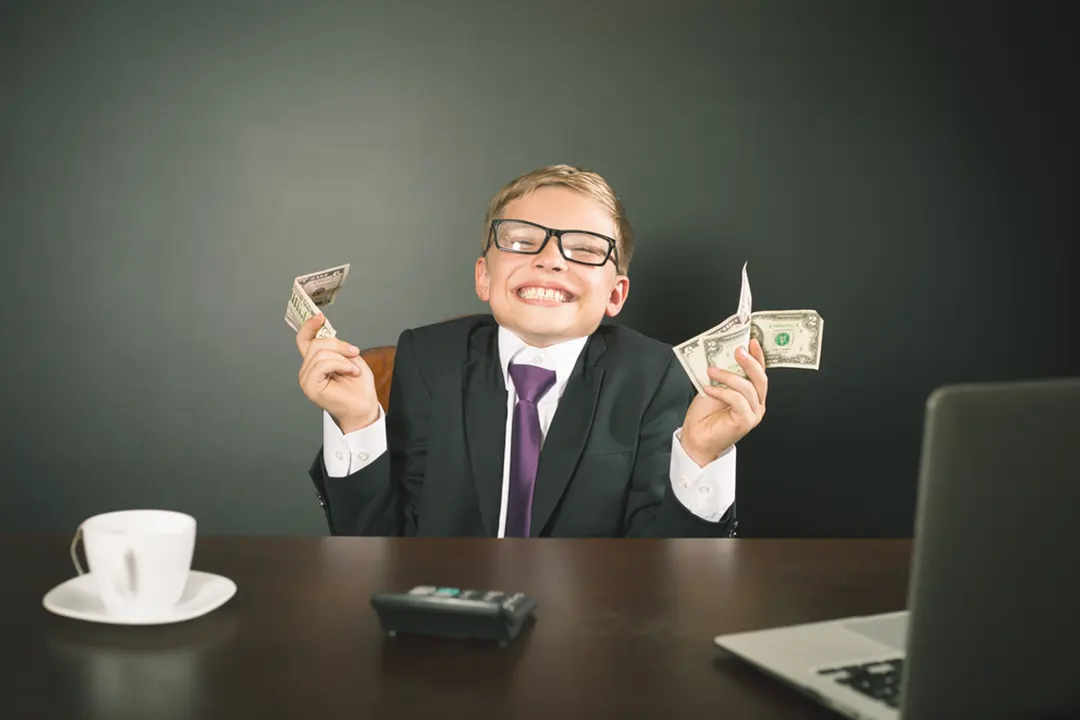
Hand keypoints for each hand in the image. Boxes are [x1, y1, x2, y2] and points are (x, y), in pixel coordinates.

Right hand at [296, 314, 379, 432]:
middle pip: (316, 343)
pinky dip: (340, 365)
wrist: (364, 406)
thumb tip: (325, 333)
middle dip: (339, 345)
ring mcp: (306, 378)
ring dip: (342, 357)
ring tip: (352, 368)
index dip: (309, 326)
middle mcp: (308, 369)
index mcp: (316, 361)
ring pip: (320, 352)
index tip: (319, 317)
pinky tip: (350, 372)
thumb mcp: (350, 357)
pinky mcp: (310, 386)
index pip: (304, 340)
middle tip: (353, 353)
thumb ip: (336, 346)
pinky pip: (323, 364)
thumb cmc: (358, 386)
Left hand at [680, 338, 767, 466]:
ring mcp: (753, 413)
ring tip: (711, 370)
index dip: (758, 355)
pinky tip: (709, 388)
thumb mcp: (715, 386)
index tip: (751, 340)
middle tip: (737, 350)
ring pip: (747, 387)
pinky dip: (723, 391)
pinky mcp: (746, 421)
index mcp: (752, 394)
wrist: (696, 437)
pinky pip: (738, 400)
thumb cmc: (705, 414)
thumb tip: (724, 353)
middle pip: (759, 378)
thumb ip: (725, 374)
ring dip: (728, 376)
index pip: (759, 371)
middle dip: (749, 361)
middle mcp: (756, 403)